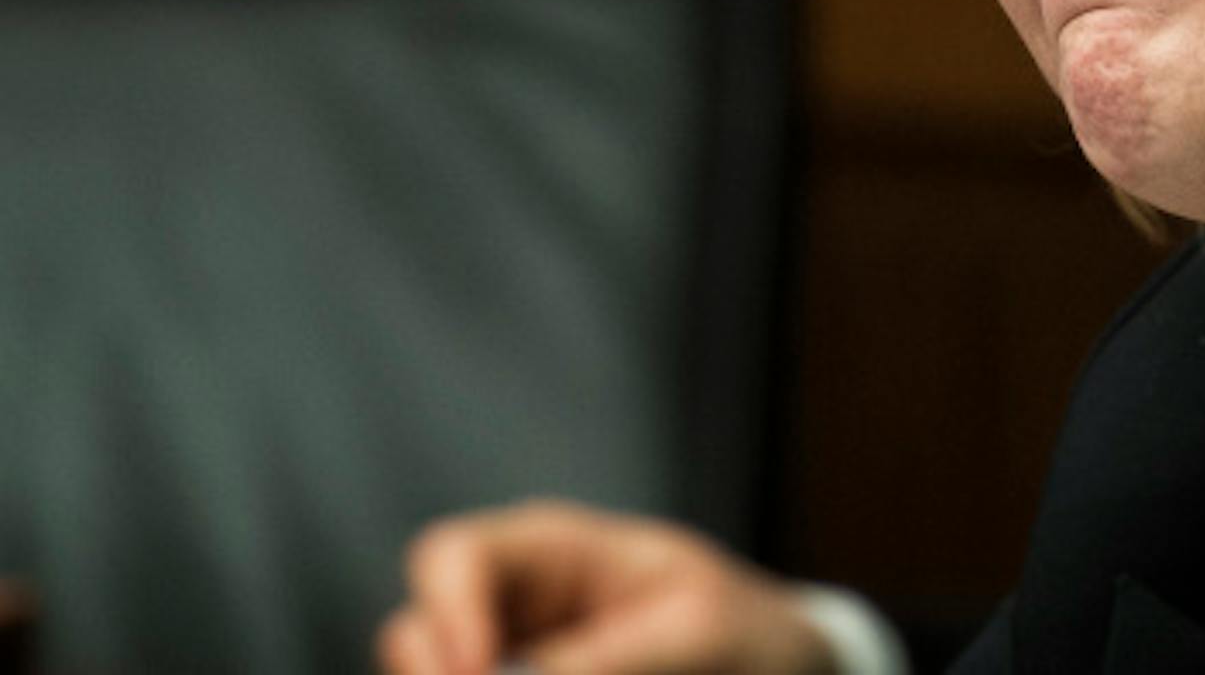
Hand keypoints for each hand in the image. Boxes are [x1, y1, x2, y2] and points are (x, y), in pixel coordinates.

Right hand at [376, 500, 839, 674]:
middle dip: (436, 673)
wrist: (778, 672)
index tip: (477, 672)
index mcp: (551, 553)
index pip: (452, 556)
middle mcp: (510, 611)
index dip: (445, 614)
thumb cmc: (743, 631)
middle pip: (416, 639)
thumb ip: (614, 660)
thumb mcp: (697, 633)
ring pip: (441, 674)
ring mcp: (510, 664)